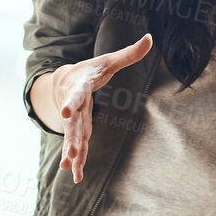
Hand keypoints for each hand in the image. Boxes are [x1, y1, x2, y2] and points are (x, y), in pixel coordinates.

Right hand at [48, 33, 153, 182]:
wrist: (64, 79)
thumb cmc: (90, 69)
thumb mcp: (108, 60)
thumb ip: (129, 53)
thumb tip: (151, 38)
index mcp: (80, 86)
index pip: (75, 94)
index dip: (70, 103)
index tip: (64, 113)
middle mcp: (72, 104)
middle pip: (72, 122)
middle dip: (71, 137)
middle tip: (70, 151)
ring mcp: (73, 119)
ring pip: (72, 137)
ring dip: (71, 153)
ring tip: (67, 169)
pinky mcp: (76, 129)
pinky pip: (77, 145)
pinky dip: (76, 161)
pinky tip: (75, 177)